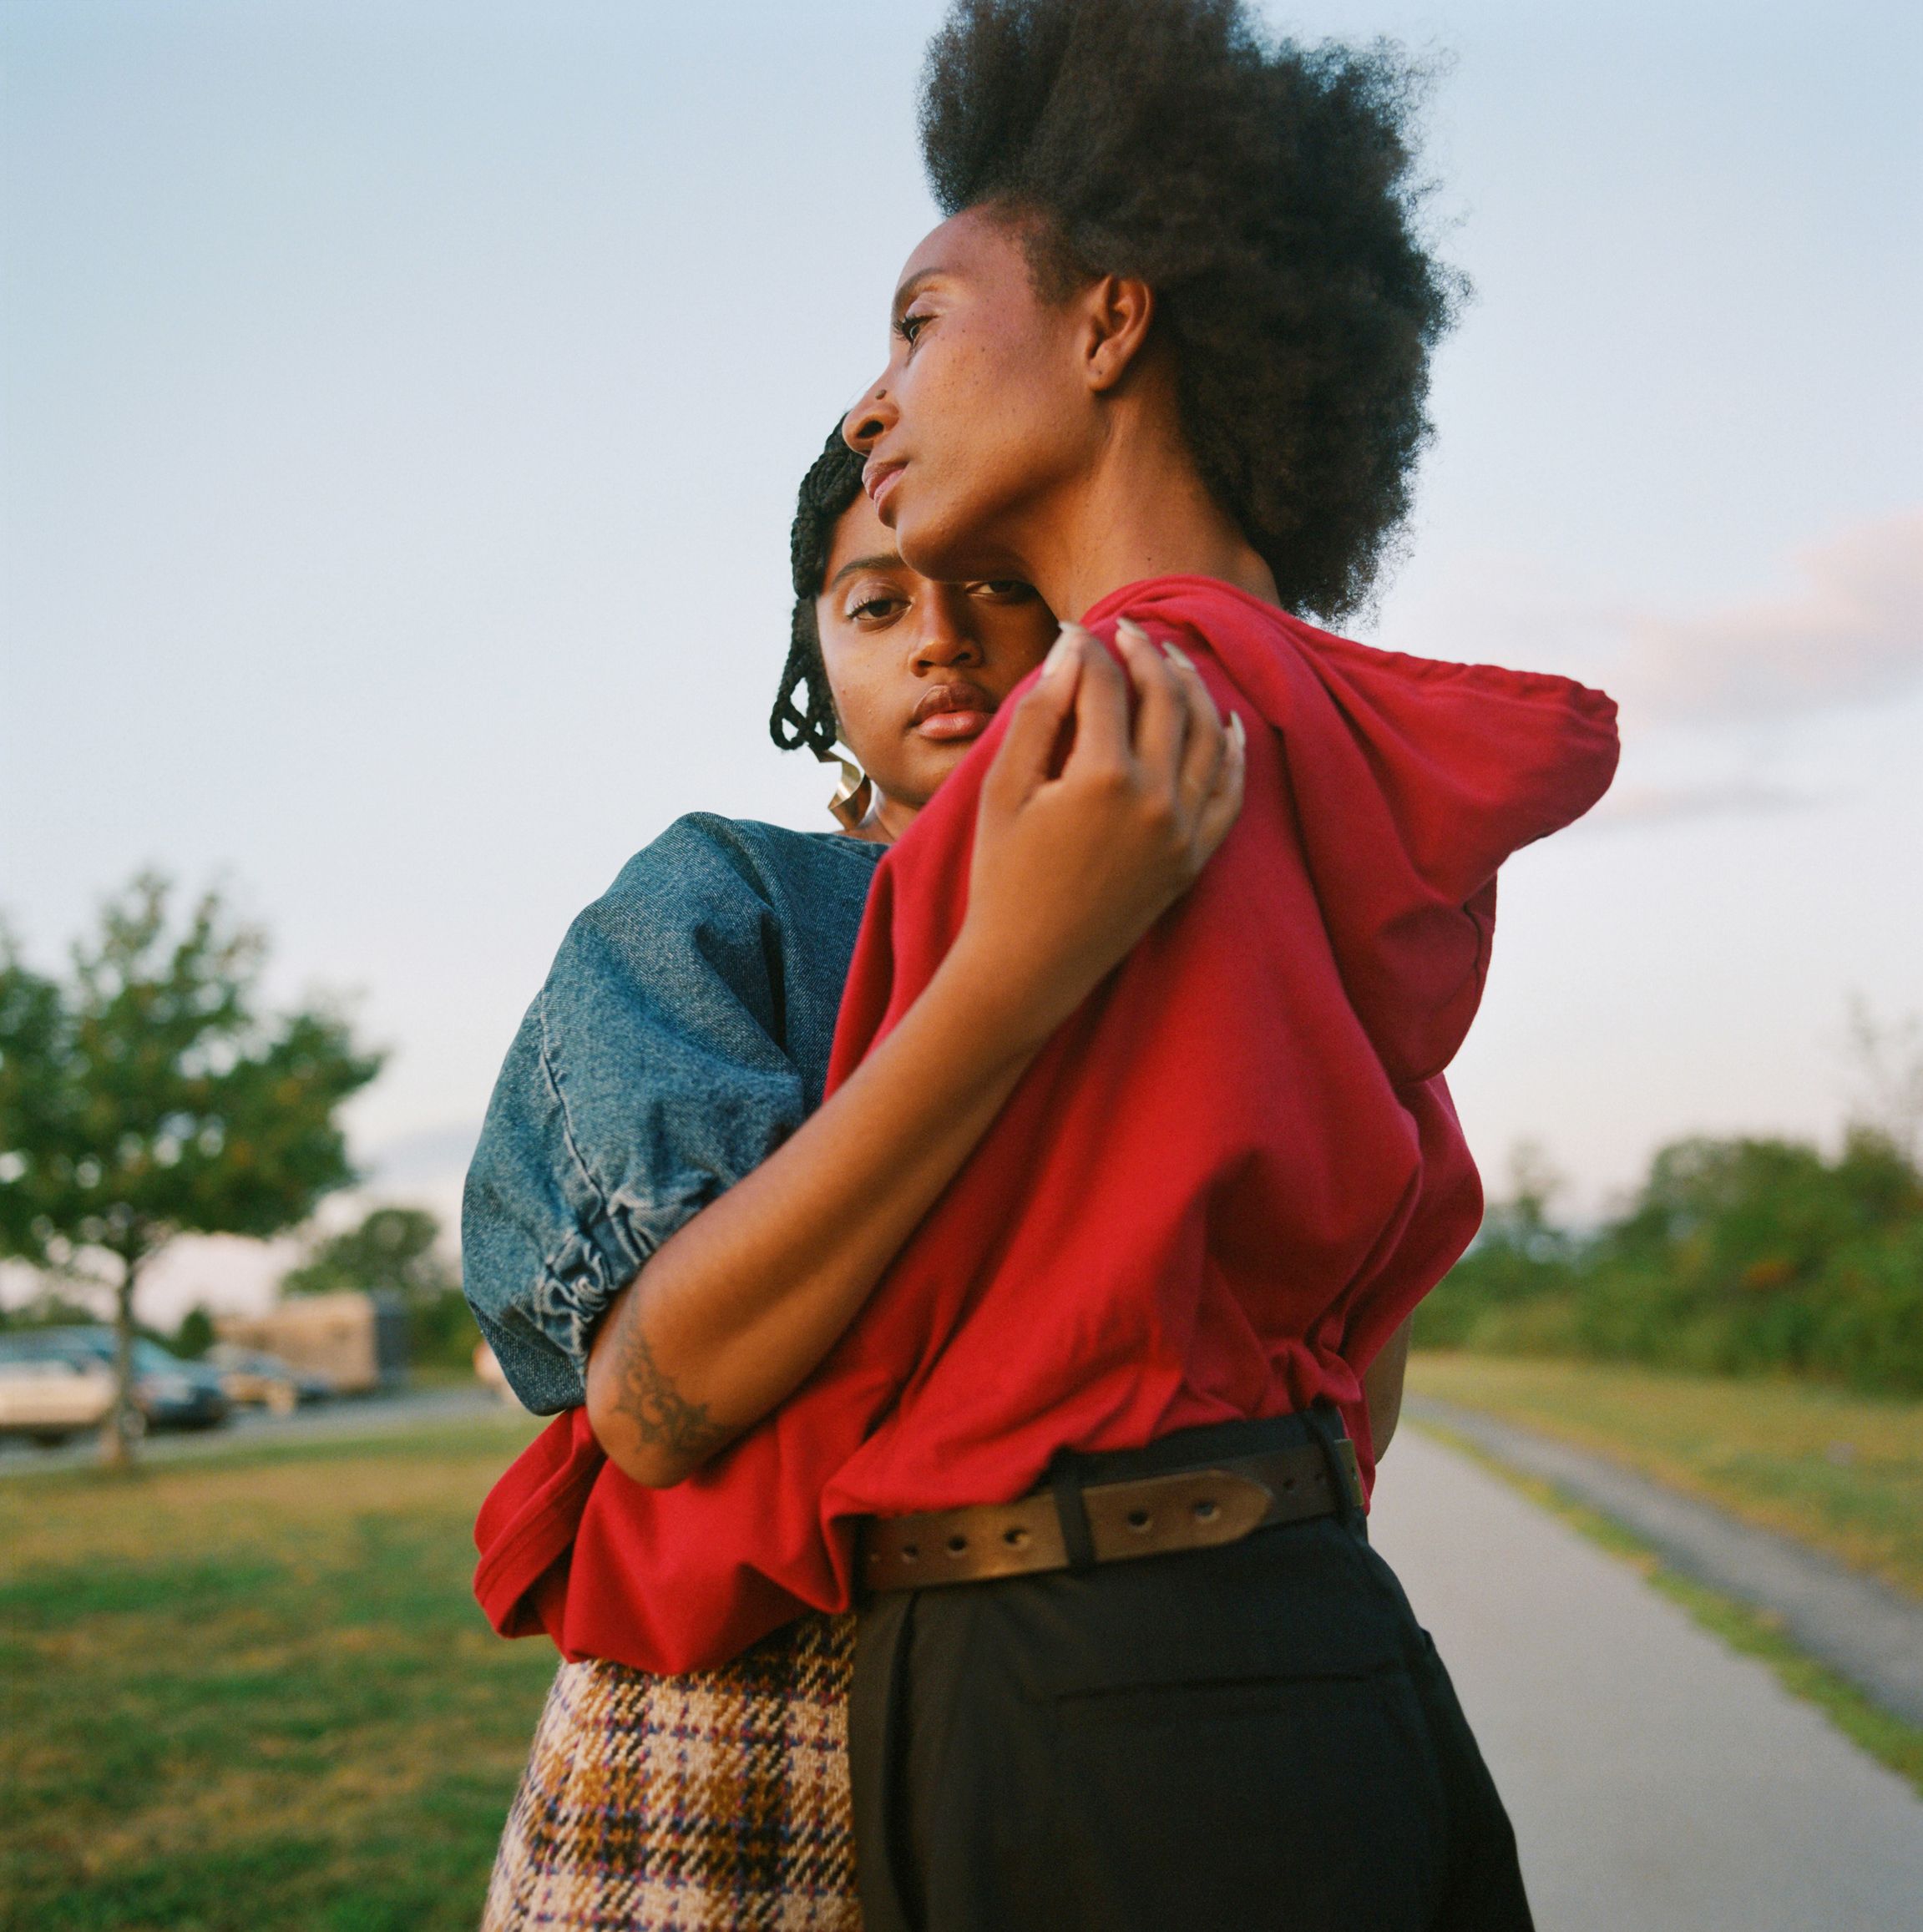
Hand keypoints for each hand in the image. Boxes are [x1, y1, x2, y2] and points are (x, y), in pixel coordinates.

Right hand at [955, 617, 1244, 1051]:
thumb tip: (1074, 650)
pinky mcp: (1194, 860)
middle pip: (1164, 698)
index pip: (1107, 685)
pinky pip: (1230, 793)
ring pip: (1207, 735)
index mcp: (1102, 776)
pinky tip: (1225, 721)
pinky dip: (1233, 751)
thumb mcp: (1006, 790)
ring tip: (1175, 658)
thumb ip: (1041, 714)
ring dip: (1193, 687)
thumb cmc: (1002, 877)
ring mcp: (1183, 831)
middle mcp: (1156, 798)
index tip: (1078, 630)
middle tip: (1130, 628)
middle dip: (1147, 653)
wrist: (1028, 967)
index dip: (1091, 648)